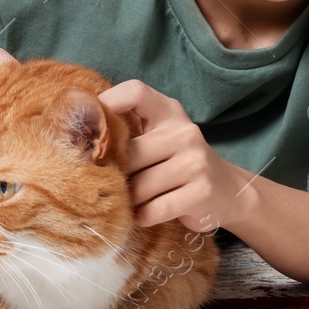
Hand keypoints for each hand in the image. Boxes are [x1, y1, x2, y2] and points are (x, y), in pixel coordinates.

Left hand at [100, 79, 251, 232]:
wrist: (227, 192)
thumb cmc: (178, 163)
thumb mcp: (160, 137)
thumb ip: (130, 130)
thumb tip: (81, 138)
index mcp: (169, 112)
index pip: (136, 92)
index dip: (109, 102)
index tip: (93, 125)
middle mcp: (185, 132)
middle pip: (131, 152)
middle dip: (119, 173)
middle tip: (114, 183)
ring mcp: (195, 162)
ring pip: (140, 186)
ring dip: (131, 199)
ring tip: (134, 200)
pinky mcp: (201, 193)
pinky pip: (154, 209)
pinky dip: (143, 216)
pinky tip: (146, 213)